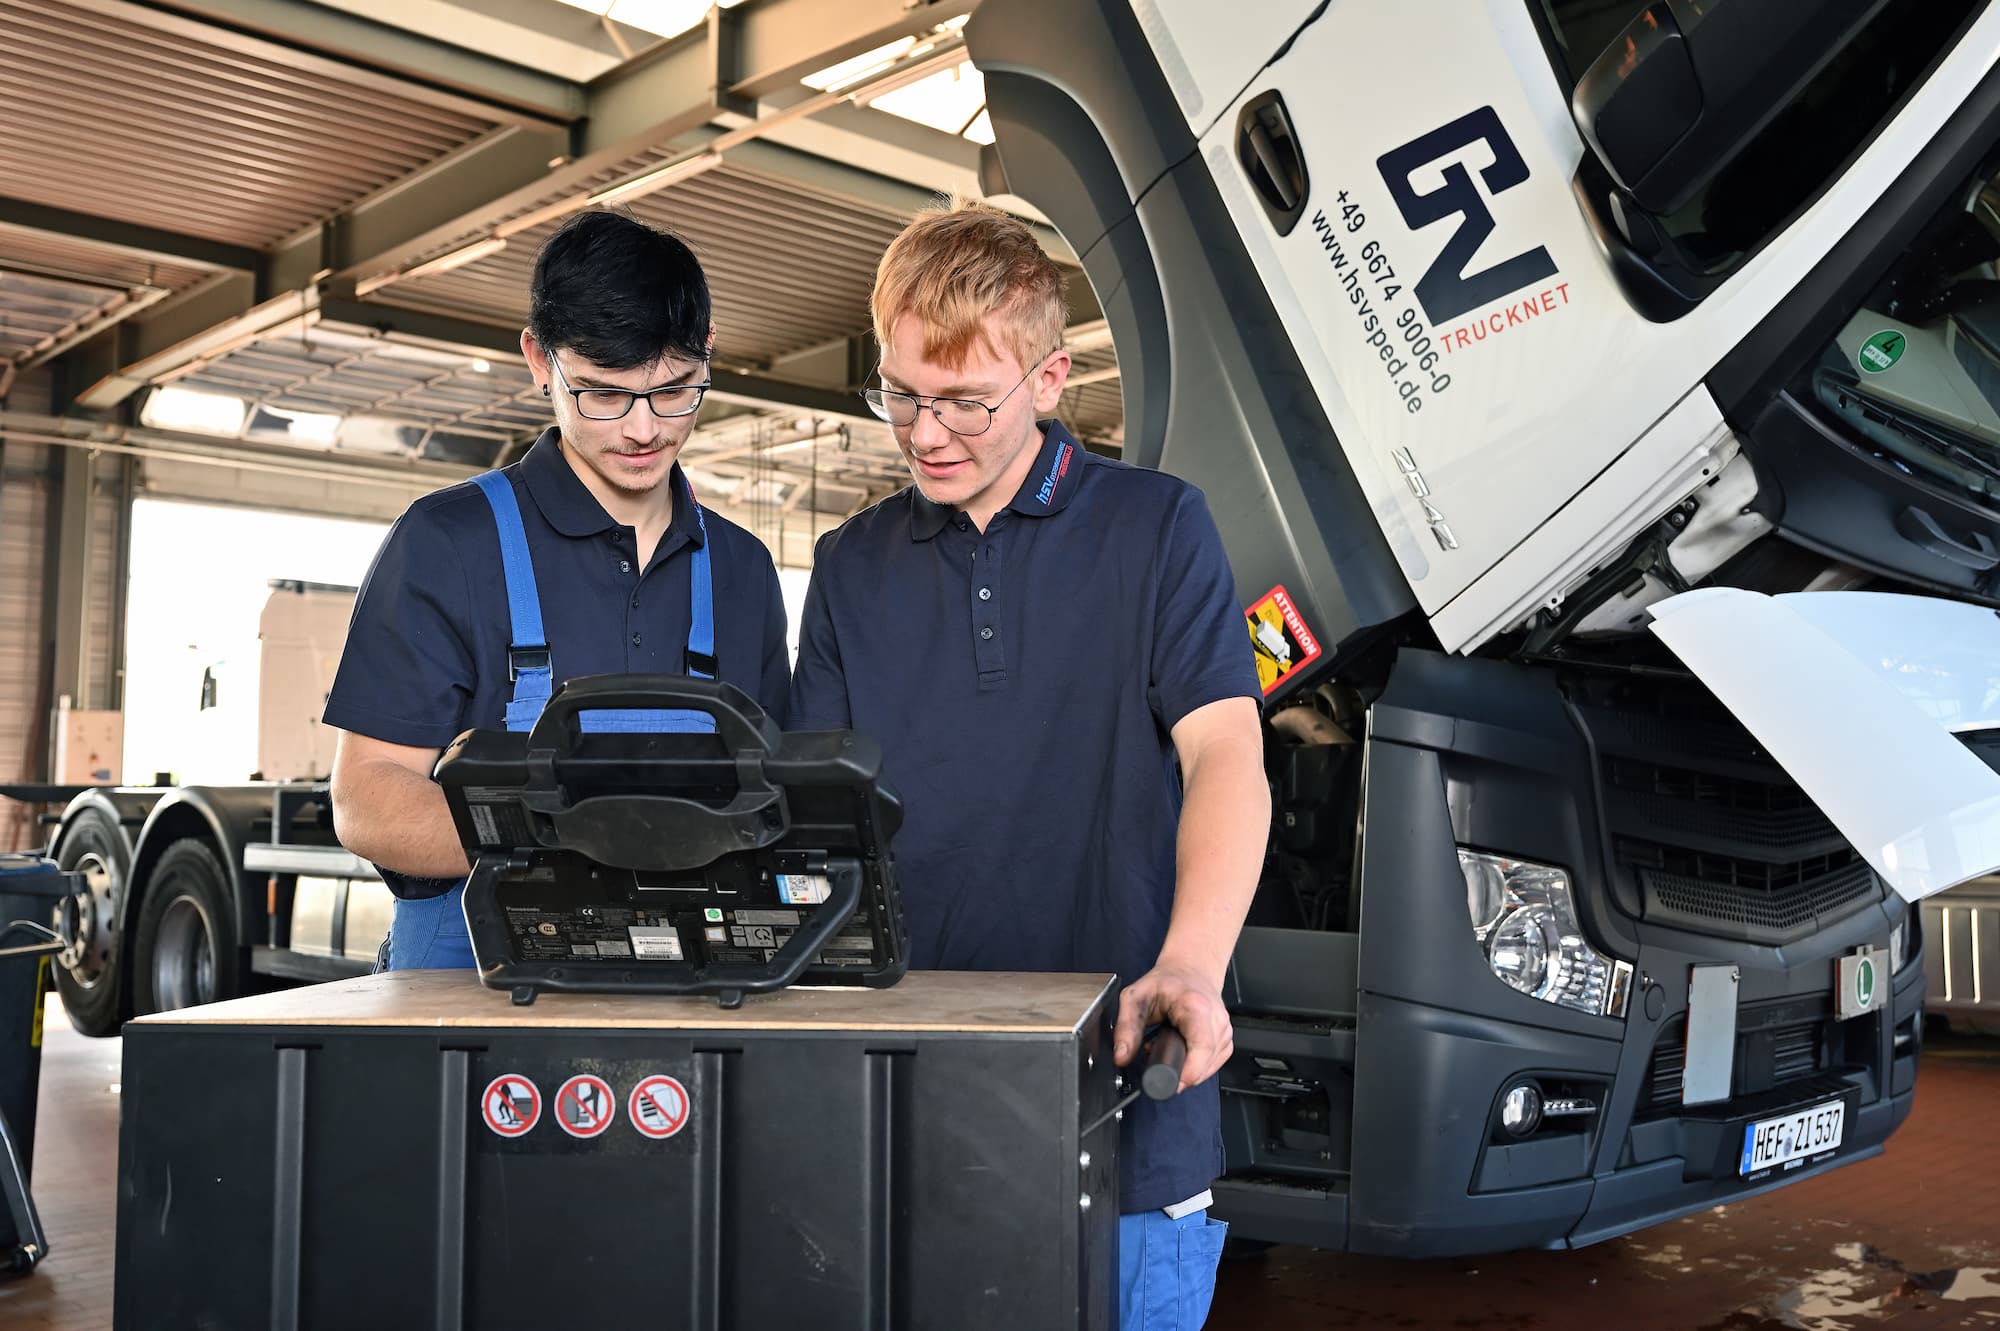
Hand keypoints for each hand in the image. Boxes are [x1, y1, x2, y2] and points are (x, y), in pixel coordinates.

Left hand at [1112, 963, 1233, 1093]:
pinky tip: (1182, 1051)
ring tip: (1167, 1047)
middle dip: (1178, 1070)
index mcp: (1196, 1006)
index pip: (1202, 1047)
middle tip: (1156, 1054)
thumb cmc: (1167, 981)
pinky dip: (1196, 1065)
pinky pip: (1213, 1065)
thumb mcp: (1135, 997)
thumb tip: (1122, 1057)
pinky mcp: (1226, 1041)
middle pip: (1204, 1063)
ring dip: (1186, 1067)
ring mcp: (1225, 1031)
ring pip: (1209, 1068)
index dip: (1189, 1071)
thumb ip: (1126, 1028)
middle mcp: (1216, 1019)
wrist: (1191, 970)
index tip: (1173, 1082)